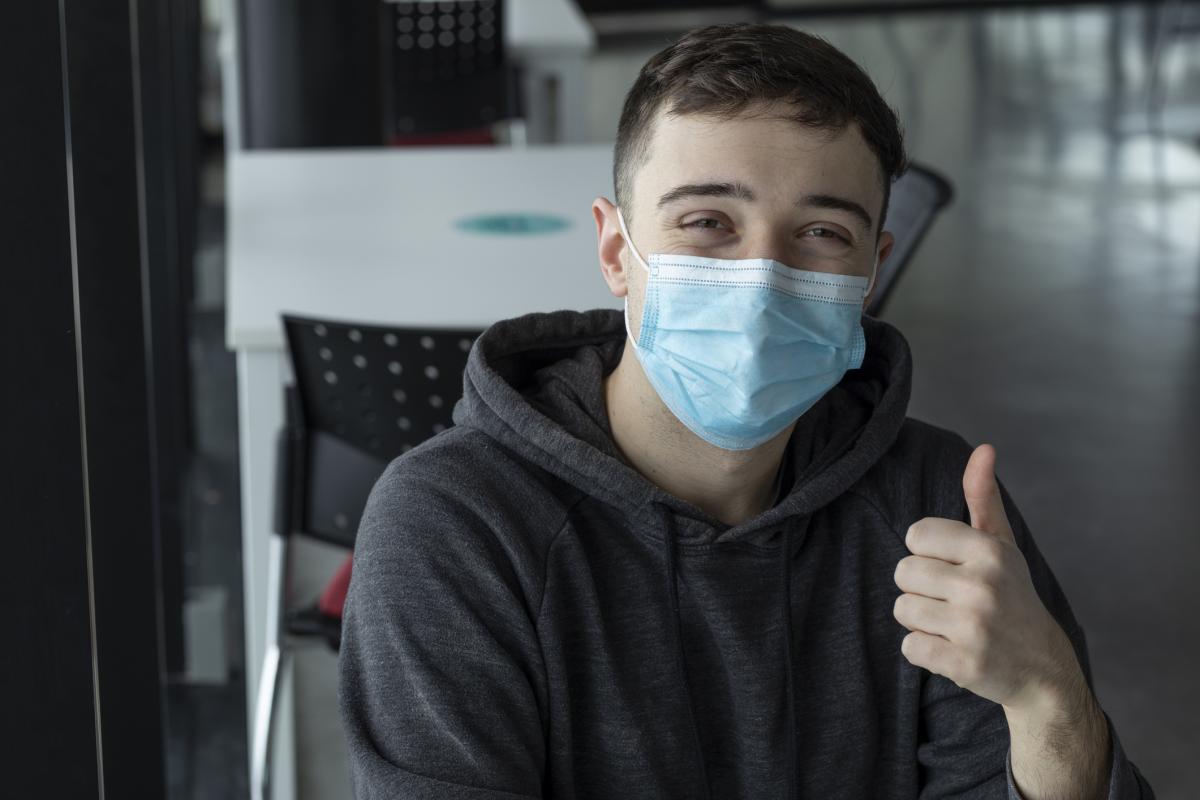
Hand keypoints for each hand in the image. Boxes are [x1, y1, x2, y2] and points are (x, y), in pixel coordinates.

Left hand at [892, 444, 1077, 712]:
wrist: (1043, 669)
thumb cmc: (1012, 598)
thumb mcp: (1002, 546)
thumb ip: (983, 498)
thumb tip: (983, 448)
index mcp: (988, 550)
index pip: (915, 535)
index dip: (927, 553)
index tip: (953, 569)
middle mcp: (982, 585)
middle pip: (903, 572)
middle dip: (921, 588)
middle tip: (954, 602)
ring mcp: (973, 627)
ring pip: (902, 608)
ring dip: (920, 620)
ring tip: (953, 625)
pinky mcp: (964, 665)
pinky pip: (909, 646)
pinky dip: (924, 651)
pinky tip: (953, 650)